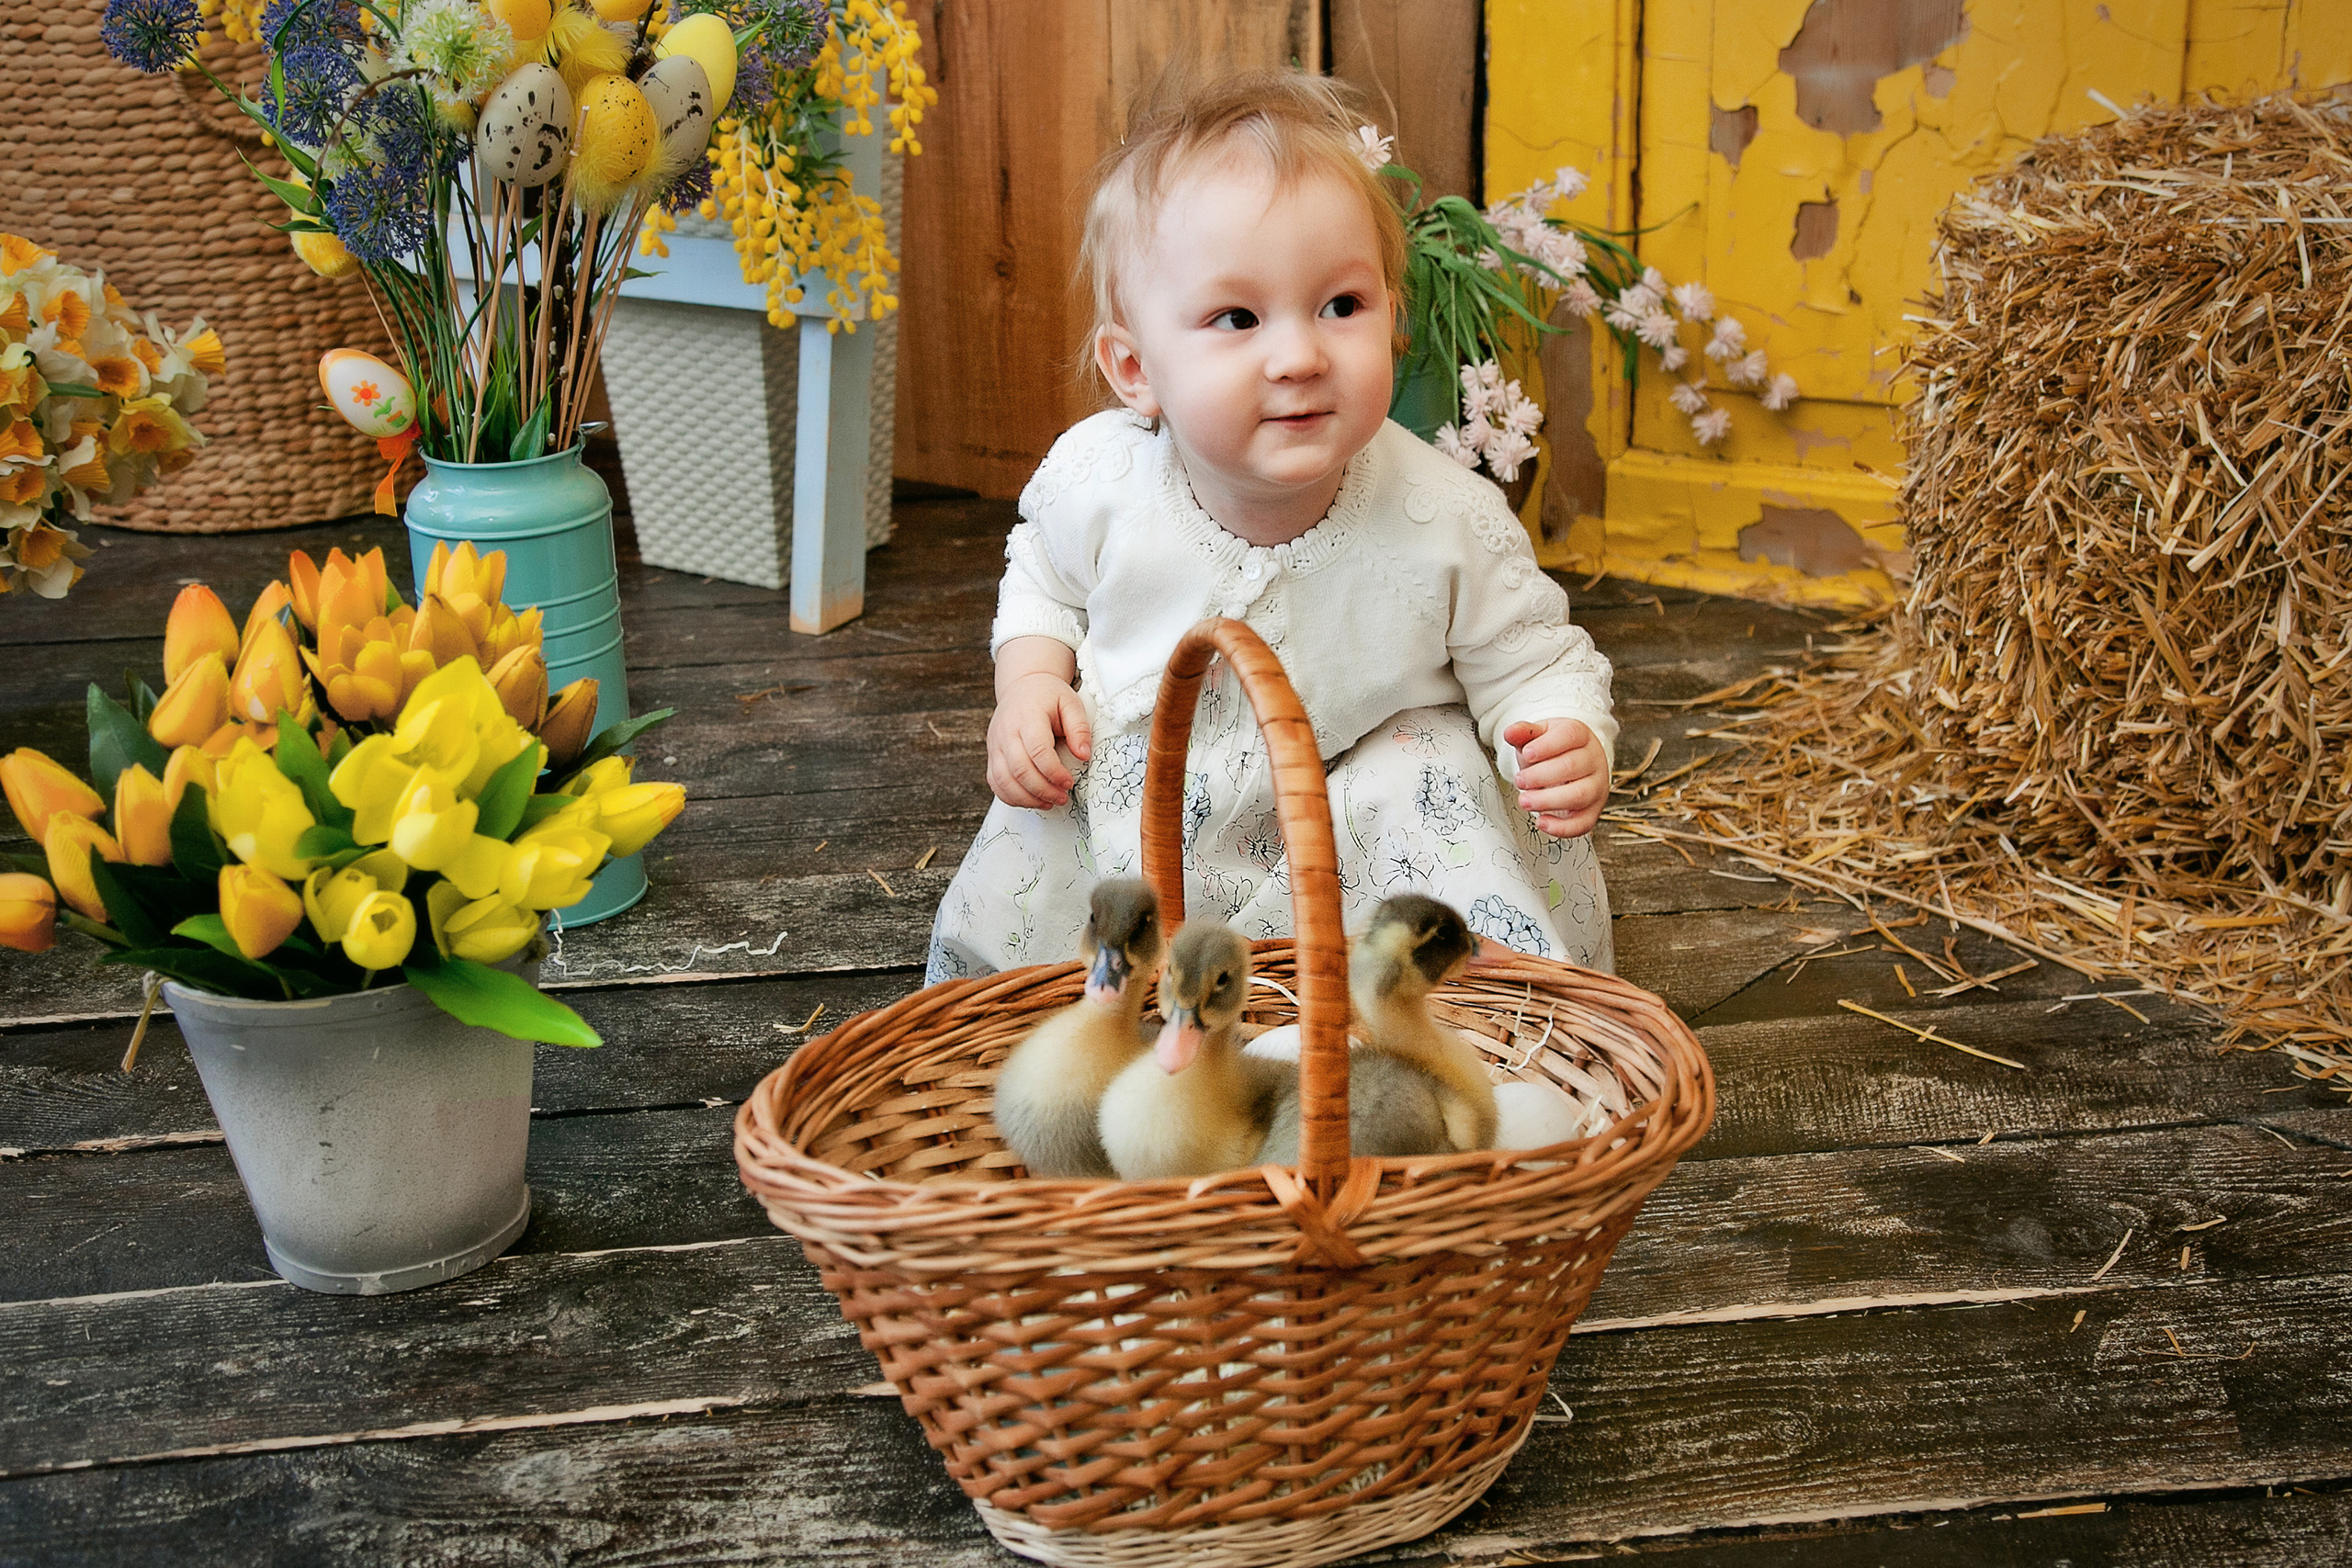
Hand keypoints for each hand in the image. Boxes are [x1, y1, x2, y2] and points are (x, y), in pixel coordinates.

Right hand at [988, 672, 1092, 808]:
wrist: (1023, 686)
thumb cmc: (1048, 696)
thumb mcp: (1071, 703)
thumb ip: (1080, 728)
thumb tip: (1084, 755)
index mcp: (1028, 716)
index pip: (1037, 750)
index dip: (1054, 772)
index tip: (1069, 782)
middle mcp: (1006, 731)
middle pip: (1019, 769)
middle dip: (1043, 790)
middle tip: (1062, 797)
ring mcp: (995, 744)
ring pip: (1003, 780)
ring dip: (1027, 798)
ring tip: (1048, 802)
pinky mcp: (991, 755)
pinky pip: (995, 782)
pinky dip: (1011, 797)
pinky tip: (1031, 800)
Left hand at [1504, 717, 1608, 838]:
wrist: (1571, 764)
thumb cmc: (1553, 750)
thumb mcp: (1538, 736)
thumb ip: (1524, 733)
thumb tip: (1510, 732)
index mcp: (1581, 735)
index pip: (1570, 735)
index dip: (1547, 746)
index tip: (1526, 754)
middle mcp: (1594, 760)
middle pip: (1572, 767)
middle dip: (1541, 776)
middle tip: (1520, 781)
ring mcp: (1597, 786)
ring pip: (1579, 795)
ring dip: (1548, 800)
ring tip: (1524, 801)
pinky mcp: (1594, 810)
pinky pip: (1584, 823)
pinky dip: (1562, 828)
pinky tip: (1541, 822)